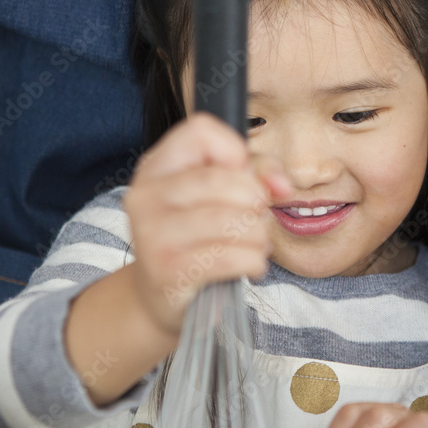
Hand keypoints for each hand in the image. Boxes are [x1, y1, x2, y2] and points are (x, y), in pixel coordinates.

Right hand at [124, 112, 291, 335]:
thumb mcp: (221, 196)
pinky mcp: (168, 271)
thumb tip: (281, 185)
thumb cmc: (197, 240)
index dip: (237, 153)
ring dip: (259, 236)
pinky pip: (232, 257)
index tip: (245, 180)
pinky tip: (249, 266)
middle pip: (223, 179)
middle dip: (255, 203)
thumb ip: (258, 174)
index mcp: (157, 167)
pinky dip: (253, 262)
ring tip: (255, 245)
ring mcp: (152, 234)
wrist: (162, 297)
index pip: (201, 131)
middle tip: (257, 221)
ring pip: (233, 221)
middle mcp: (146, 196)